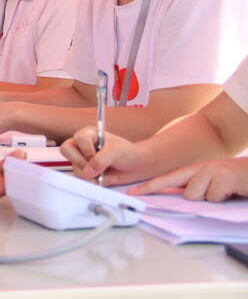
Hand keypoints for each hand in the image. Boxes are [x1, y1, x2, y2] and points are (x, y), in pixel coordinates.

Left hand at [0, 143, 24, 206]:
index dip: (4, 159)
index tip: (14, 151)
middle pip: (0, 174)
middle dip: (12, 165)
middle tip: (23, 155)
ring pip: (2, 182)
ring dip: (14, 171)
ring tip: (23, 159)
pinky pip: (0, 189)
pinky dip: (11, 180)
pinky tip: (17, 169)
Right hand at [60, 126, 148, 185]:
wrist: (136, 166)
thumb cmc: (128, 152)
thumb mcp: (116, 151)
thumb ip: (101, 160)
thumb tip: (88, 171)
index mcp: (89, 134)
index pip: (78, 138)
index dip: (86, 149)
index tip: (96, 155)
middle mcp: (83, 146)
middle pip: (67, 150)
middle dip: (80, 162)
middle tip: (93, 167)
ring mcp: (83, 160)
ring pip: (75, 168)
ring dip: (90, 174)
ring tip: (104, 173)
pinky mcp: (86, 172)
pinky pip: (82, 179)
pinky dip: (93, 182)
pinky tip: (104, 178)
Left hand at [129, 158, 247, 201]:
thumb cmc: (237, 183)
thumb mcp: (213, 185)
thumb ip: (195, 189)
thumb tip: (180, 199)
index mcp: (196, 171)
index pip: (167, 179)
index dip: (148, 187)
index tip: (130, 193)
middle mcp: (201, 168)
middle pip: (186, 192)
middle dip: (197, 198)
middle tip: (217, 193)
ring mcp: (212, 170)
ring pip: (197, 195)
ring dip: (213, 198)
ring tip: (227, 191)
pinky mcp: (224, 176)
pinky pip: (215, 196)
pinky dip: (225, 198)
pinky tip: (234, 190)